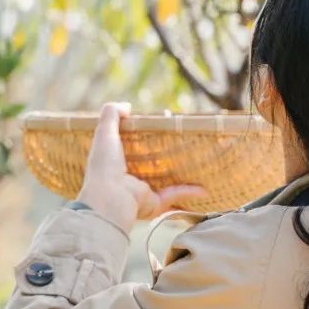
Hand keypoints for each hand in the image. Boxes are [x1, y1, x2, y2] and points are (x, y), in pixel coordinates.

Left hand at [77, 101, 205, 231]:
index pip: (131, 146)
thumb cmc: (104, 164)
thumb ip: (111, 114)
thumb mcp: (104, 132)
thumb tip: (127, 106)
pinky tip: (204, 188)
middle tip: (183, 141)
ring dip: (181, 175)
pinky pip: (176, 196)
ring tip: (198, 164)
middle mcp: (129, 177)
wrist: (109, 197)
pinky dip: (190, 192)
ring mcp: (142, 191)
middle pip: (151, 163)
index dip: (144, 136)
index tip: (160, 125)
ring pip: (166, 181)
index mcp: (116, 161)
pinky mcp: (154, 202)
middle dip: (166, 154)